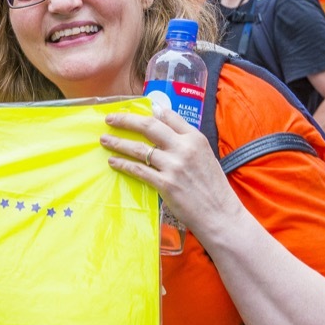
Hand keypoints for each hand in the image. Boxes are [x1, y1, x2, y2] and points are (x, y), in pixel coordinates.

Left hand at [99, 106, 238, 240]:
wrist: (220, 214)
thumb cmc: (213, 188)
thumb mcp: (205, 157)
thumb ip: (186, 143)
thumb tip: (165, 131)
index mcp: (195, 138)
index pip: (168, 117)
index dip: (149, 112)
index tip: (134, 110)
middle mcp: (184, 148)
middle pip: (149, 126)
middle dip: (126, 120)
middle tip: (110, 118)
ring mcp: (174, 166)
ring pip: (139, 148)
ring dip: (118, 142)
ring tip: (104, 140)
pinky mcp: (165, 184)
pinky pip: (138, 170)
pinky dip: (123, 164)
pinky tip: (113, 161)